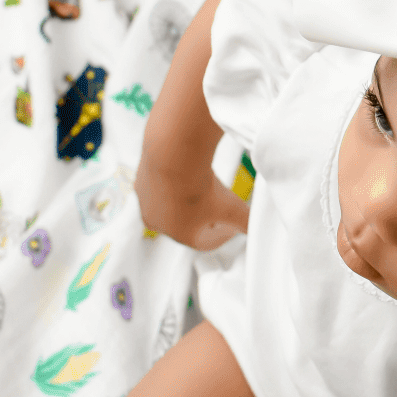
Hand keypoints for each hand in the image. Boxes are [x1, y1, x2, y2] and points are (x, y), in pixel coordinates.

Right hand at [135, 163, 249, 250]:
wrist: (172, 153)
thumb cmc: (201, 186)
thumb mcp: (232, 208)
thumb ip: (245, 222)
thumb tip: (256, 228)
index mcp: (180, 236)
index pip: (205, 243)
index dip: (223, 235)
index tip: (233, 226)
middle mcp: (159, 224)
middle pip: (186, 226)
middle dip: (204, 220)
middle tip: (219, 210)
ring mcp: (146, 203)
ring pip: (171, 207)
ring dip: (188, 202)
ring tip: (204, 190)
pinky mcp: (140, 181)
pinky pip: (161, 188)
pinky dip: (174, 185)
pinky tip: (186, 175)